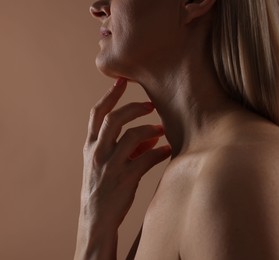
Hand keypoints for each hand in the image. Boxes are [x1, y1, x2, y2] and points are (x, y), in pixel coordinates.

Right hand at [75, 78, 170, 258]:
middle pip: (114, 119)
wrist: (96, 219)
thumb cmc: (103, 188)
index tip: (122, 80)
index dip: (110, 95)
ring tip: (162, 129)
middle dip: (134, 107)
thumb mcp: (105, 164)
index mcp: (90, 146)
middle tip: (151, 105)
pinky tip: (167, 151)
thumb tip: (153, 134)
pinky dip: (159, 152)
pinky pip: (146, 159)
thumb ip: (125, 146)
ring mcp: (110, 166)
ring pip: (132, 136)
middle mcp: (97, 152)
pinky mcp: (124, 179)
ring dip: (150, 129)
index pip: (97, 113)